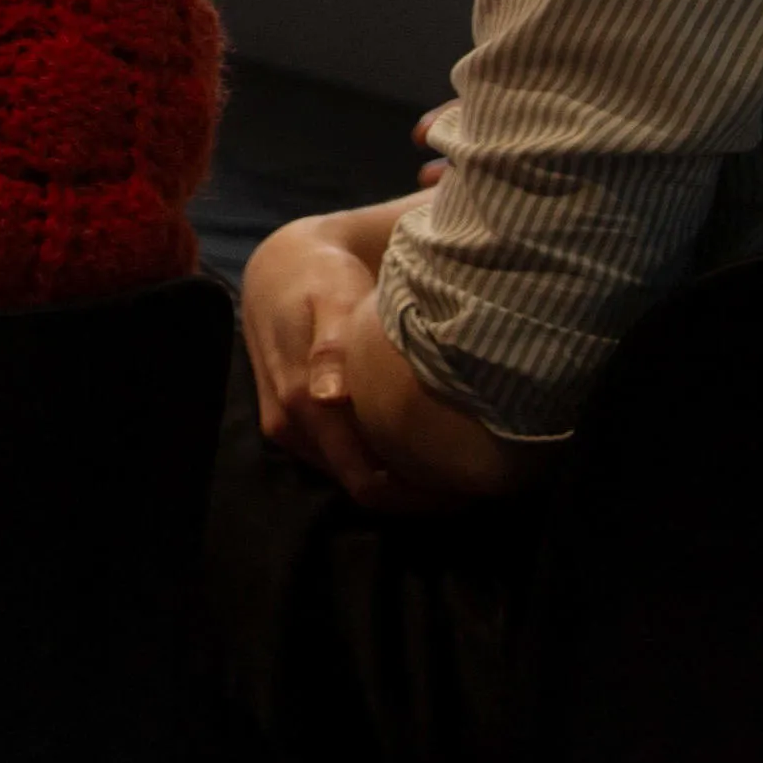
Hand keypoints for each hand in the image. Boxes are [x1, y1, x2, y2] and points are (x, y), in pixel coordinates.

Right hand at [241, 201, 484, 512]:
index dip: (421, 497)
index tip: (475, 487)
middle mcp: (290, 427)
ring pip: (354, 476)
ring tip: (457, 456)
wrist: (281, 264)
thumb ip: (329, 348)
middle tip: (481, 476)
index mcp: (299, 404)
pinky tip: (418, 438)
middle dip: (419, 491)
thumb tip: (328, 399)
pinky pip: (343, 458)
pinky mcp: (292, 425)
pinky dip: (382, 458)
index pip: (366, 483)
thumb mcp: (330, 298)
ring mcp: (289, 429)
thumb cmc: (318, 277)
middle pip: (363, 487)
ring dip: (401, 476)